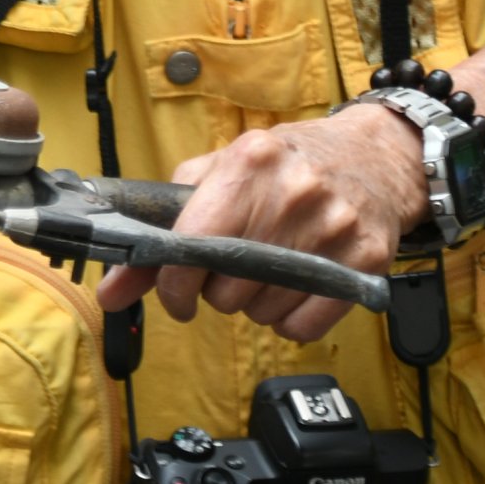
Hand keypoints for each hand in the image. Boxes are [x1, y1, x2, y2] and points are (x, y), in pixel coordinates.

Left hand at [99, 103, 428, 342]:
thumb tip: (111, 289)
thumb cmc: (287, 166)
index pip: (192, 247)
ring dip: (254, 303)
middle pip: (226, 290)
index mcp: (249, 163)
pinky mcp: (365, 262)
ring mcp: (334, 228)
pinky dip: (289, 319)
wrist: (373, 157)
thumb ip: (161, 228)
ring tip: (270, 266)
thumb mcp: (221, 172)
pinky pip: (302, 326)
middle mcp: (293, 193)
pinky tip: (295, 286)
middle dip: (218, 289)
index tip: (175, 292)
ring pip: (262, 312)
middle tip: (233, 265)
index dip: (173, 284)